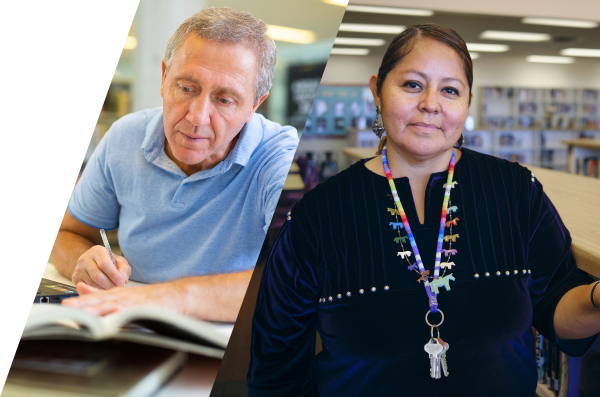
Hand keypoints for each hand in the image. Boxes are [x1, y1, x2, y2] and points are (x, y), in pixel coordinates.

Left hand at [62, 281, 185, 315]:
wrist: (175, 294)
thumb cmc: (150, 297)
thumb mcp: (124, 293)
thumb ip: (103, 293)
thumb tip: (82, 289)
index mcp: (117, 294)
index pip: (95, 297)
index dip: (80, 301)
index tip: (65, 305)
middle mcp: (123, 296)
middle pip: (101, 300)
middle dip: (84, 304)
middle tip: (69, 307)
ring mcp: (134, 302)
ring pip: (113, 305)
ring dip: (99, 309)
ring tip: (85, 313)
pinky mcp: (145, 308)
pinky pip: (132, 311)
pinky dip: (123, 313)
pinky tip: (115, 315)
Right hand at [72, 246, 130, 288]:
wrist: (92, 261)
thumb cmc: (109, 261)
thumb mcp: (119, 261)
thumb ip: (124, 269)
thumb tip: (123, 280)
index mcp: (97, 251)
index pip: (104, 264)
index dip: (114, 275)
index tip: (121, 282)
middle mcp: (85, 259)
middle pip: (97, 276)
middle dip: (110, 284)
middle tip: (118, 288)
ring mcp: (78, 269)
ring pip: (92, 284)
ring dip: (105, 288)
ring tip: (112, 287)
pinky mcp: (75, 278)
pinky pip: (87, 288)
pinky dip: (98, 290)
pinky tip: (103, 288)